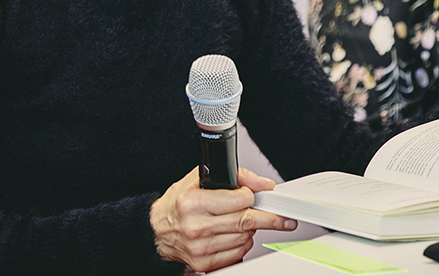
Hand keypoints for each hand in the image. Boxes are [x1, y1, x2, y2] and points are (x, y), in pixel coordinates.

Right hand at [150, 166, 296, 271]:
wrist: (155, 232)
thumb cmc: (177, 205)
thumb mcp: (198, 179)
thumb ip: (234, 176)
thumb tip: (262, 183)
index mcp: (193, 203)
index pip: (239, 200)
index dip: (252, 196)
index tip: (256, 195)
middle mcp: (196, 226)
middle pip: (246, 222)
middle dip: (269, 218)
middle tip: (283, 217)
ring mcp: (201, 247)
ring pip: (244, 238)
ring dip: (251, 230)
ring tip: (242, 220)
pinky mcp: (204, 263)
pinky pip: (237, 254)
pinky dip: (242, 244)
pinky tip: (234, 234)